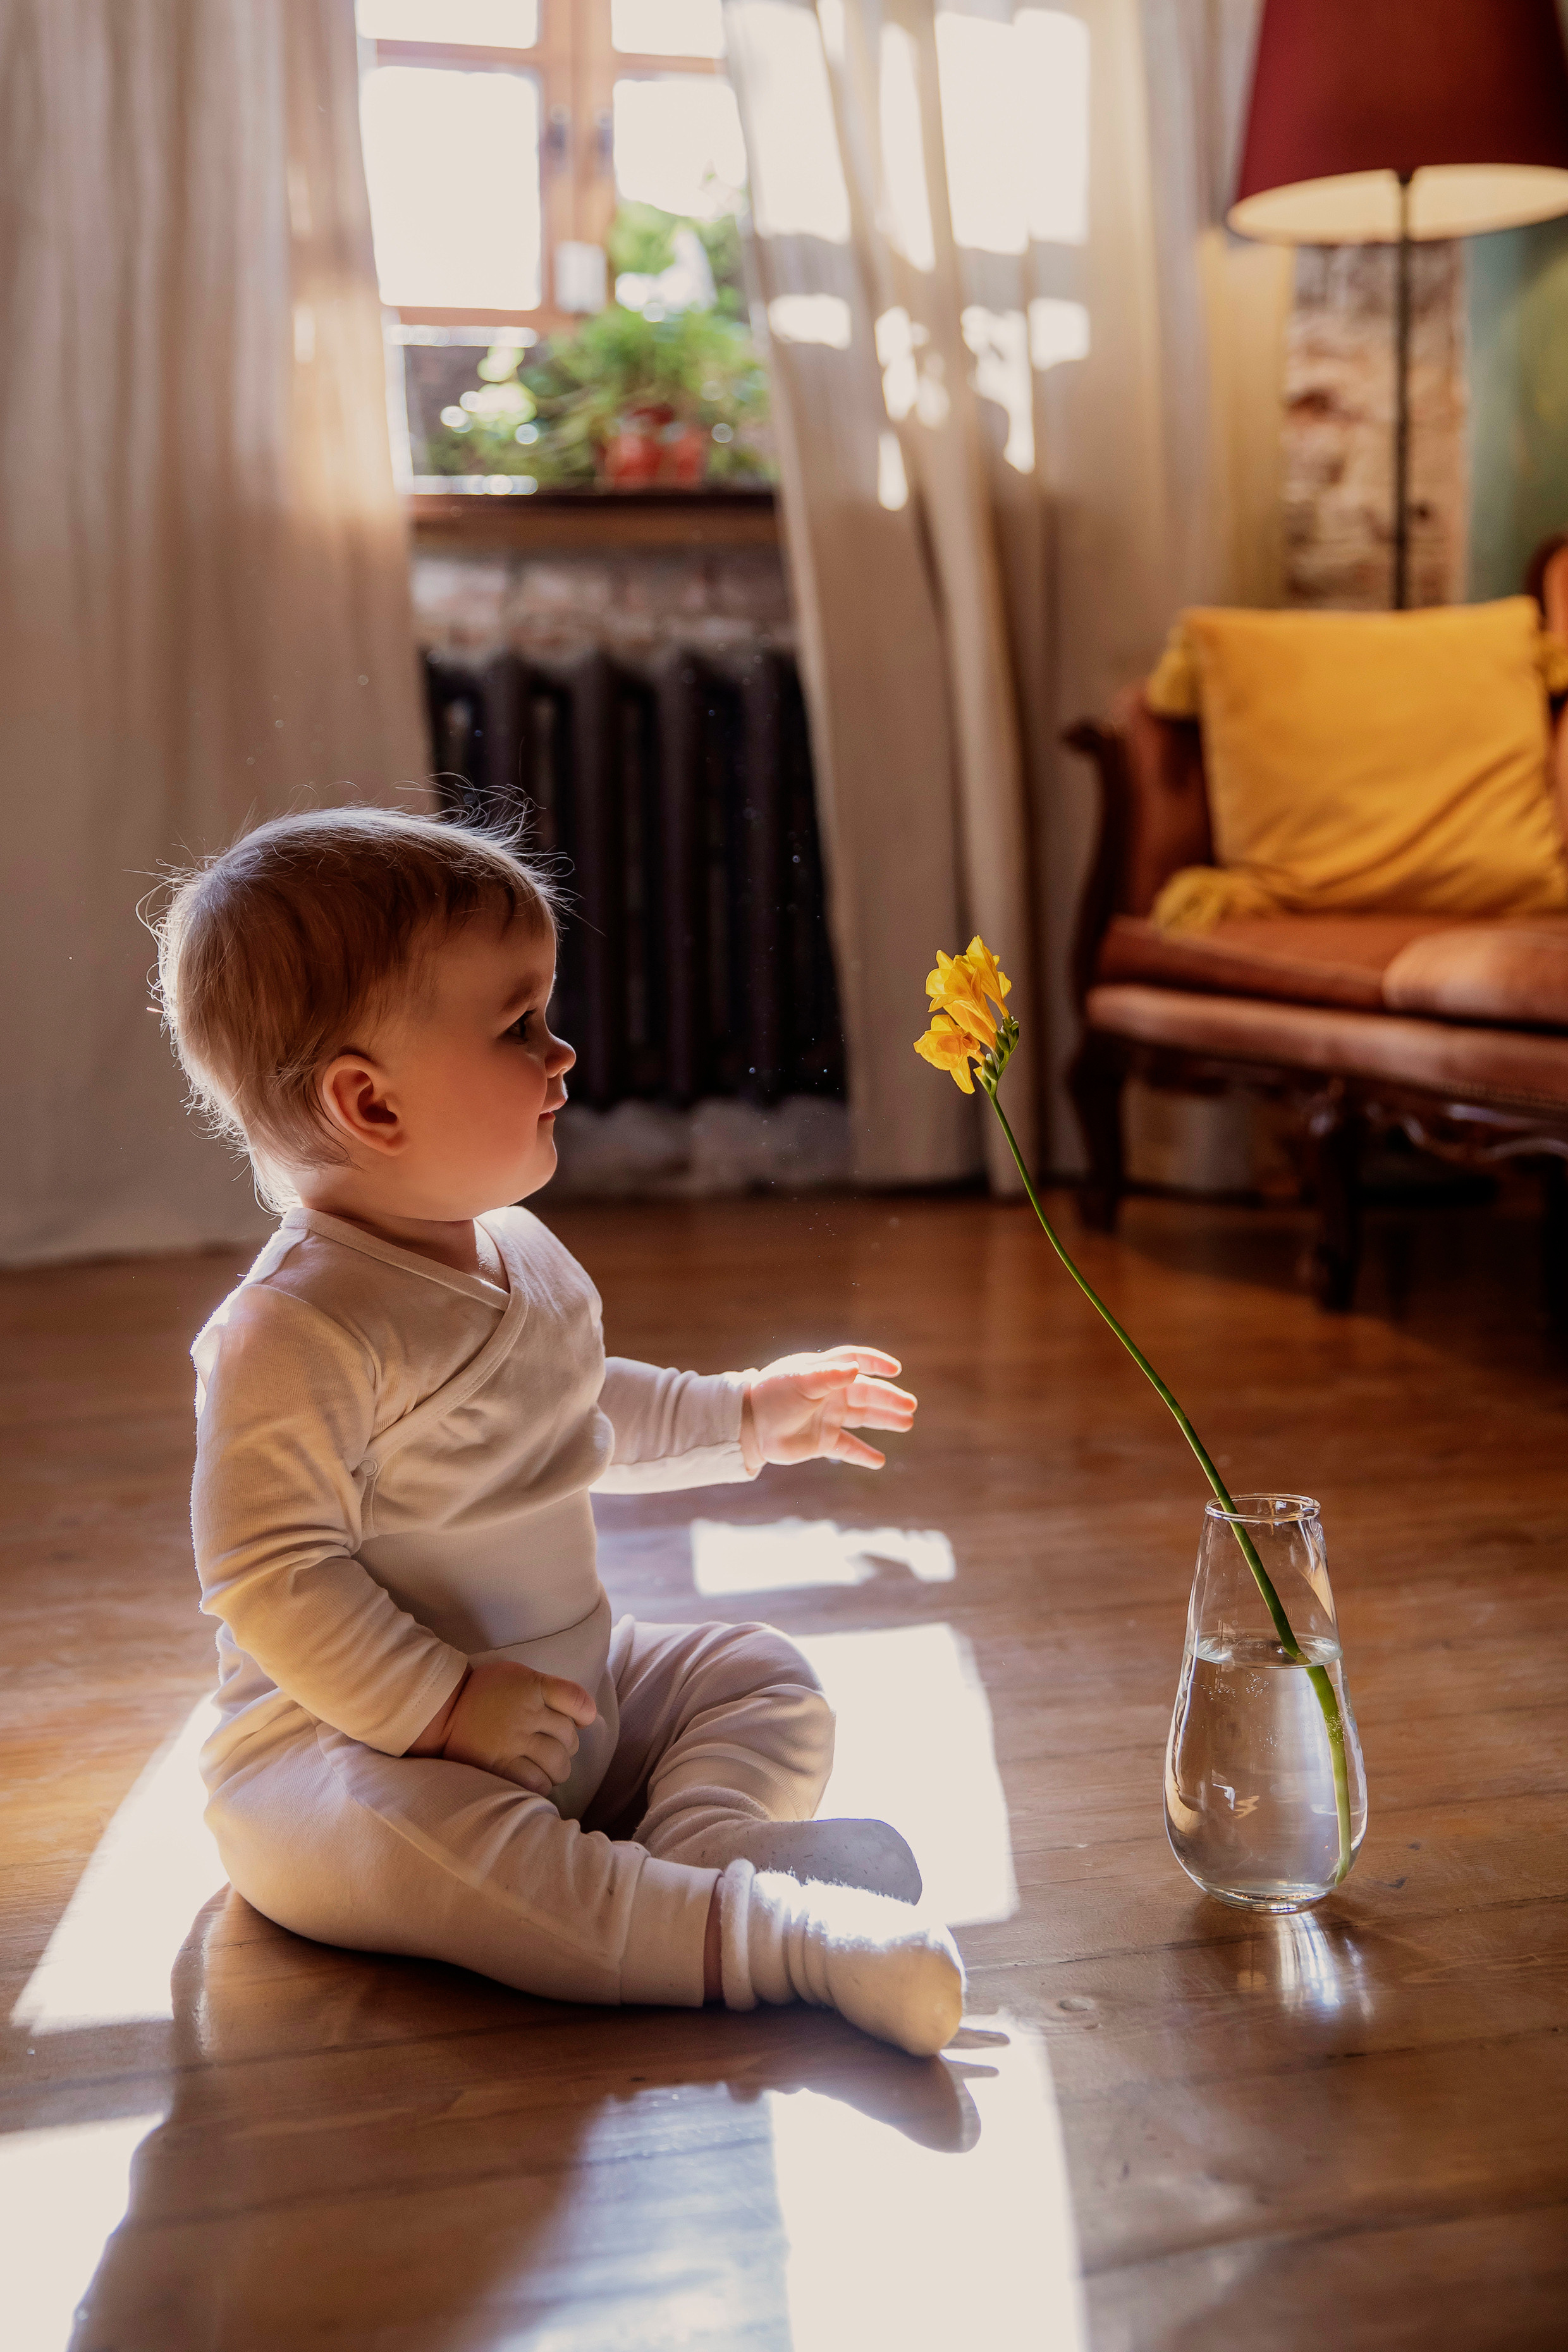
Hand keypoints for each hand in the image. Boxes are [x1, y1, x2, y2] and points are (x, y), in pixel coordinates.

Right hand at [412, 1662, 597, 1795]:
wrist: (443, 1710)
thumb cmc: (485, 1692)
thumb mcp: (518, 1676)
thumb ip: (549, 1690)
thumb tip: (583, 1717)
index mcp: (531, 1687)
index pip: (576, 1700)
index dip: (585, 1713)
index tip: (582, 1720)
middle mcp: (525, 1714)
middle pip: (569, 1738)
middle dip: (568, 1745)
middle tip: (553, 1745)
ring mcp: (512, 1742)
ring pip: (558, 1764)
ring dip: (558, 1768)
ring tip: (547, 1765)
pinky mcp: (498, 1767)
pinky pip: (536, 1783)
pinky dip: (542, 1784)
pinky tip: (535, 1777)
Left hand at [743, 1346, 916, 1471]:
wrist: (748, 1426)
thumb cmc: (772, 1395)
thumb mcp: (800, 1381)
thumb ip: (828, 1375)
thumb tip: (856, 1368)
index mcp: (825, 1372)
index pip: (856, 1362)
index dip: (876, 1363)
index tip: (895, 1370)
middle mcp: (830, 1394)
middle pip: (867, 1393)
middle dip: (890, 1399)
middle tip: (910, 1406)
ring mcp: (828, 1418)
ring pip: (864, 1418)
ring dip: (885, 1420)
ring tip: (907, 1423)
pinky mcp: (823, 1442)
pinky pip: (848, 1448)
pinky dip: (863, 1455)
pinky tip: (879, 1461)